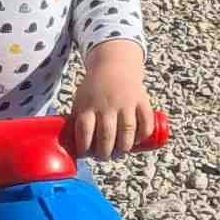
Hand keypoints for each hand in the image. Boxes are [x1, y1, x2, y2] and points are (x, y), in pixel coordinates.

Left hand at [66, 42, 157, 160]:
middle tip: (104, 156)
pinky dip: (143, 134)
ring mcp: (126, 102)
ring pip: (127, 131)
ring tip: (120, 151)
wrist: (114, 63)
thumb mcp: (81, 100)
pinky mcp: (141, 100)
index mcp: (88, 105)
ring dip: (124, 147)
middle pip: (106, 136)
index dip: (84, 147)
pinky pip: (146, 121)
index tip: (85, 153)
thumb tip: (73, 148)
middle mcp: (107, 104)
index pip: (85, 131)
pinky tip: (137, 140)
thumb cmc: (94, 88)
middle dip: (105, 153)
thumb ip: (79, 121)